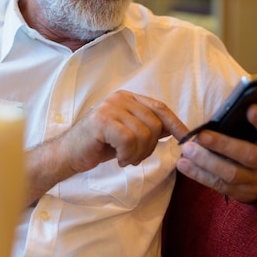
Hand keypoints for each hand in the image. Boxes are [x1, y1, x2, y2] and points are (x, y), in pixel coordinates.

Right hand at [61, 90, 187, 172]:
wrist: (69, 154)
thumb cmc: (98, 145)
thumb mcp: (127, 134)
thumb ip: (147, 127)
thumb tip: (174, 129)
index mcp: (127, 98)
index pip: (159, 107)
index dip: (176, 124)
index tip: (187, 139)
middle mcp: (120, 98)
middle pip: (155, 124)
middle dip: (150, 147)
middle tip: (133, 157)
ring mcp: (110, 107)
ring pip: (144, 134)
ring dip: (137, 154)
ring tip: (124, 158)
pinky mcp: (102, 121)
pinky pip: (129, 141)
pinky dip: (127, 155)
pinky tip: (117, 158)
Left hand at [176, 104, 256, 203]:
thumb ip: (250, 126)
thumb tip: (235, 108)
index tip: (251, 109)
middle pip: (249, 155)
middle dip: (223, 145)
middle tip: (201, 136)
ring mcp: (256, 181)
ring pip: (231, 174)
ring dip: (206, 162)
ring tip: (187, 150)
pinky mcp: (243, 194)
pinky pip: (219, 185)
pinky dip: (199, 175)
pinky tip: (183, 165)